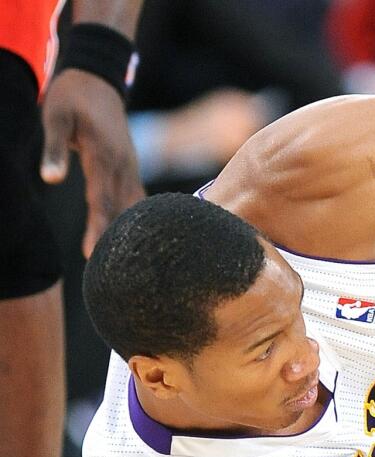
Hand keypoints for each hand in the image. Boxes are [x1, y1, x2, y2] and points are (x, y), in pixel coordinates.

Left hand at [40, 69, 143, 255]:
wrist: (98, 79)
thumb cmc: (72, 98)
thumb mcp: (55, 116)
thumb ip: (54, 149)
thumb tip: (50, 180)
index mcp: (104, 156)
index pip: (100, 199)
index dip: (98, 227)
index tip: (92, 254)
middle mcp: (123, 166)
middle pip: (120, 210)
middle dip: (116, 241)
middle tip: (111, 272)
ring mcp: (130, 168)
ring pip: (133, 208)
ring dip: (130, 234)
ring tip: (126, 264)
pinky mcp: (130, 169)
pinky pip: (136, 200)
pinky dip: (136, 220)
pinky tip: (138, 241)